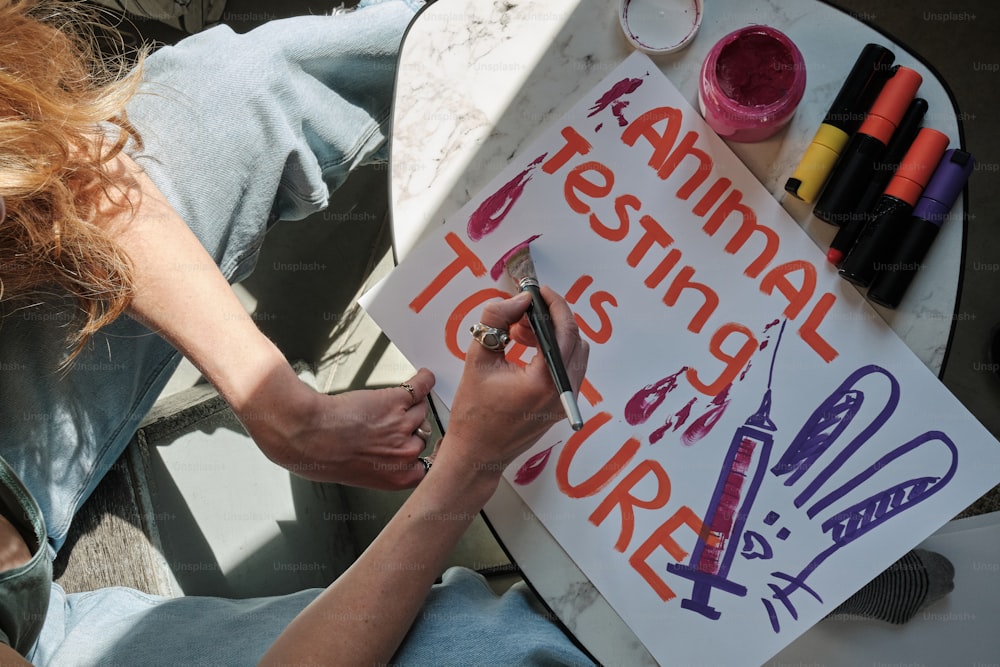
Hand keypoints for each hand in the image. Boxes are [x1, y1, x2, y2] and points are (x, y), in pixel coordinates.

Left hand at [246, 368, 436, 489]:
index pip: (427, 464)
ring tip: (390, 404)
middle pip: (423, 435)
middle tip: (389, 424)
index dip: (420, 450)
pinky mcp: (396, 401)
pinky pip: (420, 387)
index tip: (419, 443)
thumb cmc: (321, 455)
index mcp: (399, 476)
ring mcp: (404, 425)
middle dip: (408, 428)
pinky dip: (423, 381)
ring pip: (420, 410)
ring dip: (409, 405)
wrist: (307, 434)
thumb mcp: (359, 473)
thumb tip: (391, 450)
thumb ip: (383, 466)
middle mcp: (406, 453)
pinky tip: (422, 379)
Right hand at [431, 287, 588, 483]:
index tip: (537, 291)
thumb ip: (496, 321)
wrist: (476, 454)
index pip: (563, 332)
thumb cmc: (473, 413)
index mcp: (543, 382)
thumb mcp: (478, 359)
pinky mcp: (560, 405)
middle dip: (552, 318)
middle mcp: (562, 393)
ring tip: (518, 333)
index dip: (553, 304)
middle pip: (574, 341)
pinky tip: (524, 349)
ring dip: (552, 335)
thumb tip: (518, 300)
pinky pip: (567, 368)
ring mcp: (564, 401)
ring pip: (574, 354)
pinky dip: (551, 352)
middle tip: (524, 310)